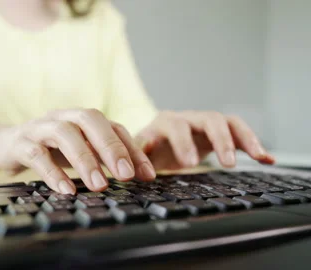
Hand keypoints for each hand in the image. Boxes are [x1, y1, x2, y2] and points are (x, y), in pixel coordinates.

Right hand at [0, 109, 155, 193]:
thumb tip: (137, 175)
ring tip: (99, 185)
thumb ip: (103, 158)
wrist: (6, 143)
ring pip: (64, 134)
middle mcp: (62, 116)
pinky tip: (66, 190)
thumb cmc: (50, 148)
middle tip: (125, 175)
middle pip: (90, 120)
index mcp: (81, 118)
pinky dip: (52, 172)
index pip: (113, 127)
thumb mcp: (79, 150)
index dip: (132, 149)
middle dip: (110, 147)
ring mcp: (39, 127)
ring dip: (84, 159)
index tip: (147, 175)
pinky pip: (36, 154)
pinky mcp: (20, 143)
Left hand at [136, 111, 274, 170]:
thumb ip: (138, 152)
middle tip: (227, 164)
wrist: (154, 145)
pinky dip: (253, 145)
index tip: (190, 163)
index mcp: (166, 122)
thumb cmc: (145, 149)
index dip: (184, 143)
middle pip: (210, 119)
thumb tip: (136, 156)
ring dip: (245, 138)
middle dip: (221, 140)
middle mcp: (189, 119)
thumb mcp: (137, 151)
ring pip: (230, 123)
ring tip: (259, 156)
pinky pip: (239, 135)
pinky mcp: (219, 135)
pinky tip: (267, 159)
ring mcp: (206, 126)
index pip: (177, 126)